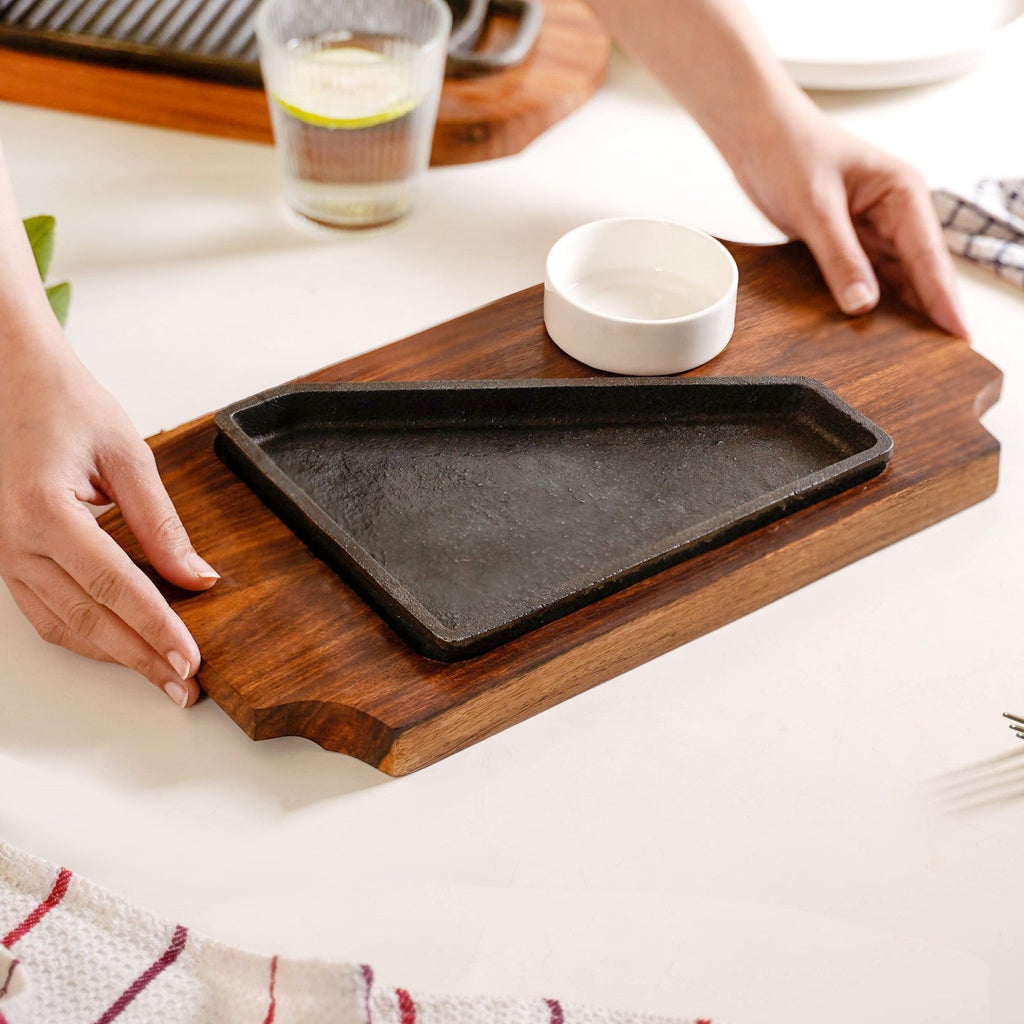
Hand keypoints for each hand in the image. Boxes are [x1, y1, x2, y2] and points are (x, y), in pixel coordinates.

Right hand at [0, 340, 218, 707]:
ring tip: (162, 676)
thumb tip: (196, 575)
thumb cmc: (63, 403)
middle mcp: (15, 542)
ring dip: (115, 655)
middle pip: (89, 618)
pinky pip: (46, 611)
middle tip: (186, 687)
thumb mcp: (126, 454)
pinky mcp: (7, 557)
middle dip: (142, 658)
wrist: (8, 377)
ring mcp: (4, 554)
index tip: (192, 659)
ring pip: (64, 625)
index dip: (157, 628)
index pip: (115, 586)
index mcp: (45, 512)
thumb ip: (162, 522)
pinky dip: (86, 636)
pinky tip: (122, 647)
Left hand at [730, 105, 969, 338]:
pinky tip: (869, 334)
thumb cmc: (790, 149)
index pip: (931, 257)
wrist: (755, 134)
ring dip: (898, 315)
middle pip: (919, 274)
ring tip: (911, 357)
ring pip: (893, 282)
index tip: (959, 335)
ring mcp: (870, 231)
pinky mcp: (846, 243)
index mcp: (903, 194)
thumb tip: (863, 305)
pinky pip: (864, 280)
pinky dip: (867, 305)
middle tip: (942, 359)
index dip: (945, 300)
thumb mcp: (815, 206)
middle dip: (929, 314)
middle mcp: (895, 214)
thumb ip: (840, 257)